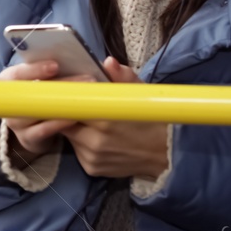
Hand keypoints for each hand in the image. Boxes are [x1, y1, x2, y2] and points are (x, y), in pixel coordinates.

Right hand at [0, 57, 101, 159]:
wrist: (32, 128)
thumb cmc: (39, 96)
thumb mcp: (41, 81)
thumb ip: (51, 71)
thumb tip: (77, 60)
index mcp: (8, 82)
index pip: (16, 74)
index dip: (35, 69)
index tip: (56, 65)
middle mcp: (9, 102)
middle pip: (33, 93)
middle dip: (62, 85)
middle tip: (88, 79)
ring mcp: (16, 122)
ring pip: (40, 111)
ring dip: (64, 105)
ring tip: (87, 98)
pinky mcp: (27, 138)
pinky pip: (44, 130)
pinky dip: (61, 122)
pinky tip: (76, 116)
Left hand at [52, 56, 170, 180]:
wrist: (166, 154)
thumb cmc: (151, 119)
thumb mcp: (141, 93)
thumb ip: (122, 77)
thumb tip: (107, 62)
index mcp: (105, 120)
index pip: (71, 105)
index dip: (66, 98)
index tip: (66, 91)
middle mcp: (95, 142)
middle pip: (64, 121)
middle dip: (69, 111)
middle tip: (79, 104)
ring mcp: (92, 157)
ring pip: (70, 135)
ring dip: (74, 126)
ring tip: (90, 120)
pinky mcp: (91, 169)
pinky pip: (77, 150)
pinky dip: (81, 142)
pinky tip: (95, 137)